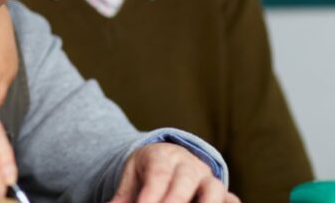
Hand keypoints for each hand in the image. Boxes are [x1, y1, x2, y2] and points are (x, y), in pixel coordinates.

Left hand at [108, 143, 240, 202]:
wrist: (168, 158)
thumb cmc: (147, 171)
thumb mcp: (131, 177)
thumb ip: (123, 196)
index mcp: (161, 156)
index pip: (158, 173)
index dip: (152, 193)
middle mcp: (187, 164)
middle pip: (185, 178)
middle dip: (176, 199)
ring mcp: (207, 178)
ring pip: (213, 188)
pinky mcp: (222, 192)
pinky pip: (231, 199)